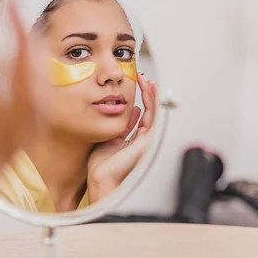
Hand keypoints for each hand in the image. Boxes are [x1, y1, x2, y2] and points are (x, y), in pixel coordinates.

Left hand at [88, 73, 157, 202]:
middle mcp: (143, 141)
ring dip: (153, 95)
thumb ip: (119, 125)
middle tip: (144, 78)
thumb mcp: (110, 137)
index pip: (142, 116)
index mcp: (134, 141)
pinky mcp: (149, 140)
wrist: (101, 178)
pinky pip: (155, 117)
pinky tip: (151, 91)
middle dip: (149, 94)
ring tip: (148, 81)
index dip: (141, 101)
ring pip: (155, 113)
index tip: (137, 86)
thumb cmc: (102, 165)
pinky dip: (154, 103)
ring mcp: (148, 141)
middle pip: (151, 113)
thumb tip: (129, 110)